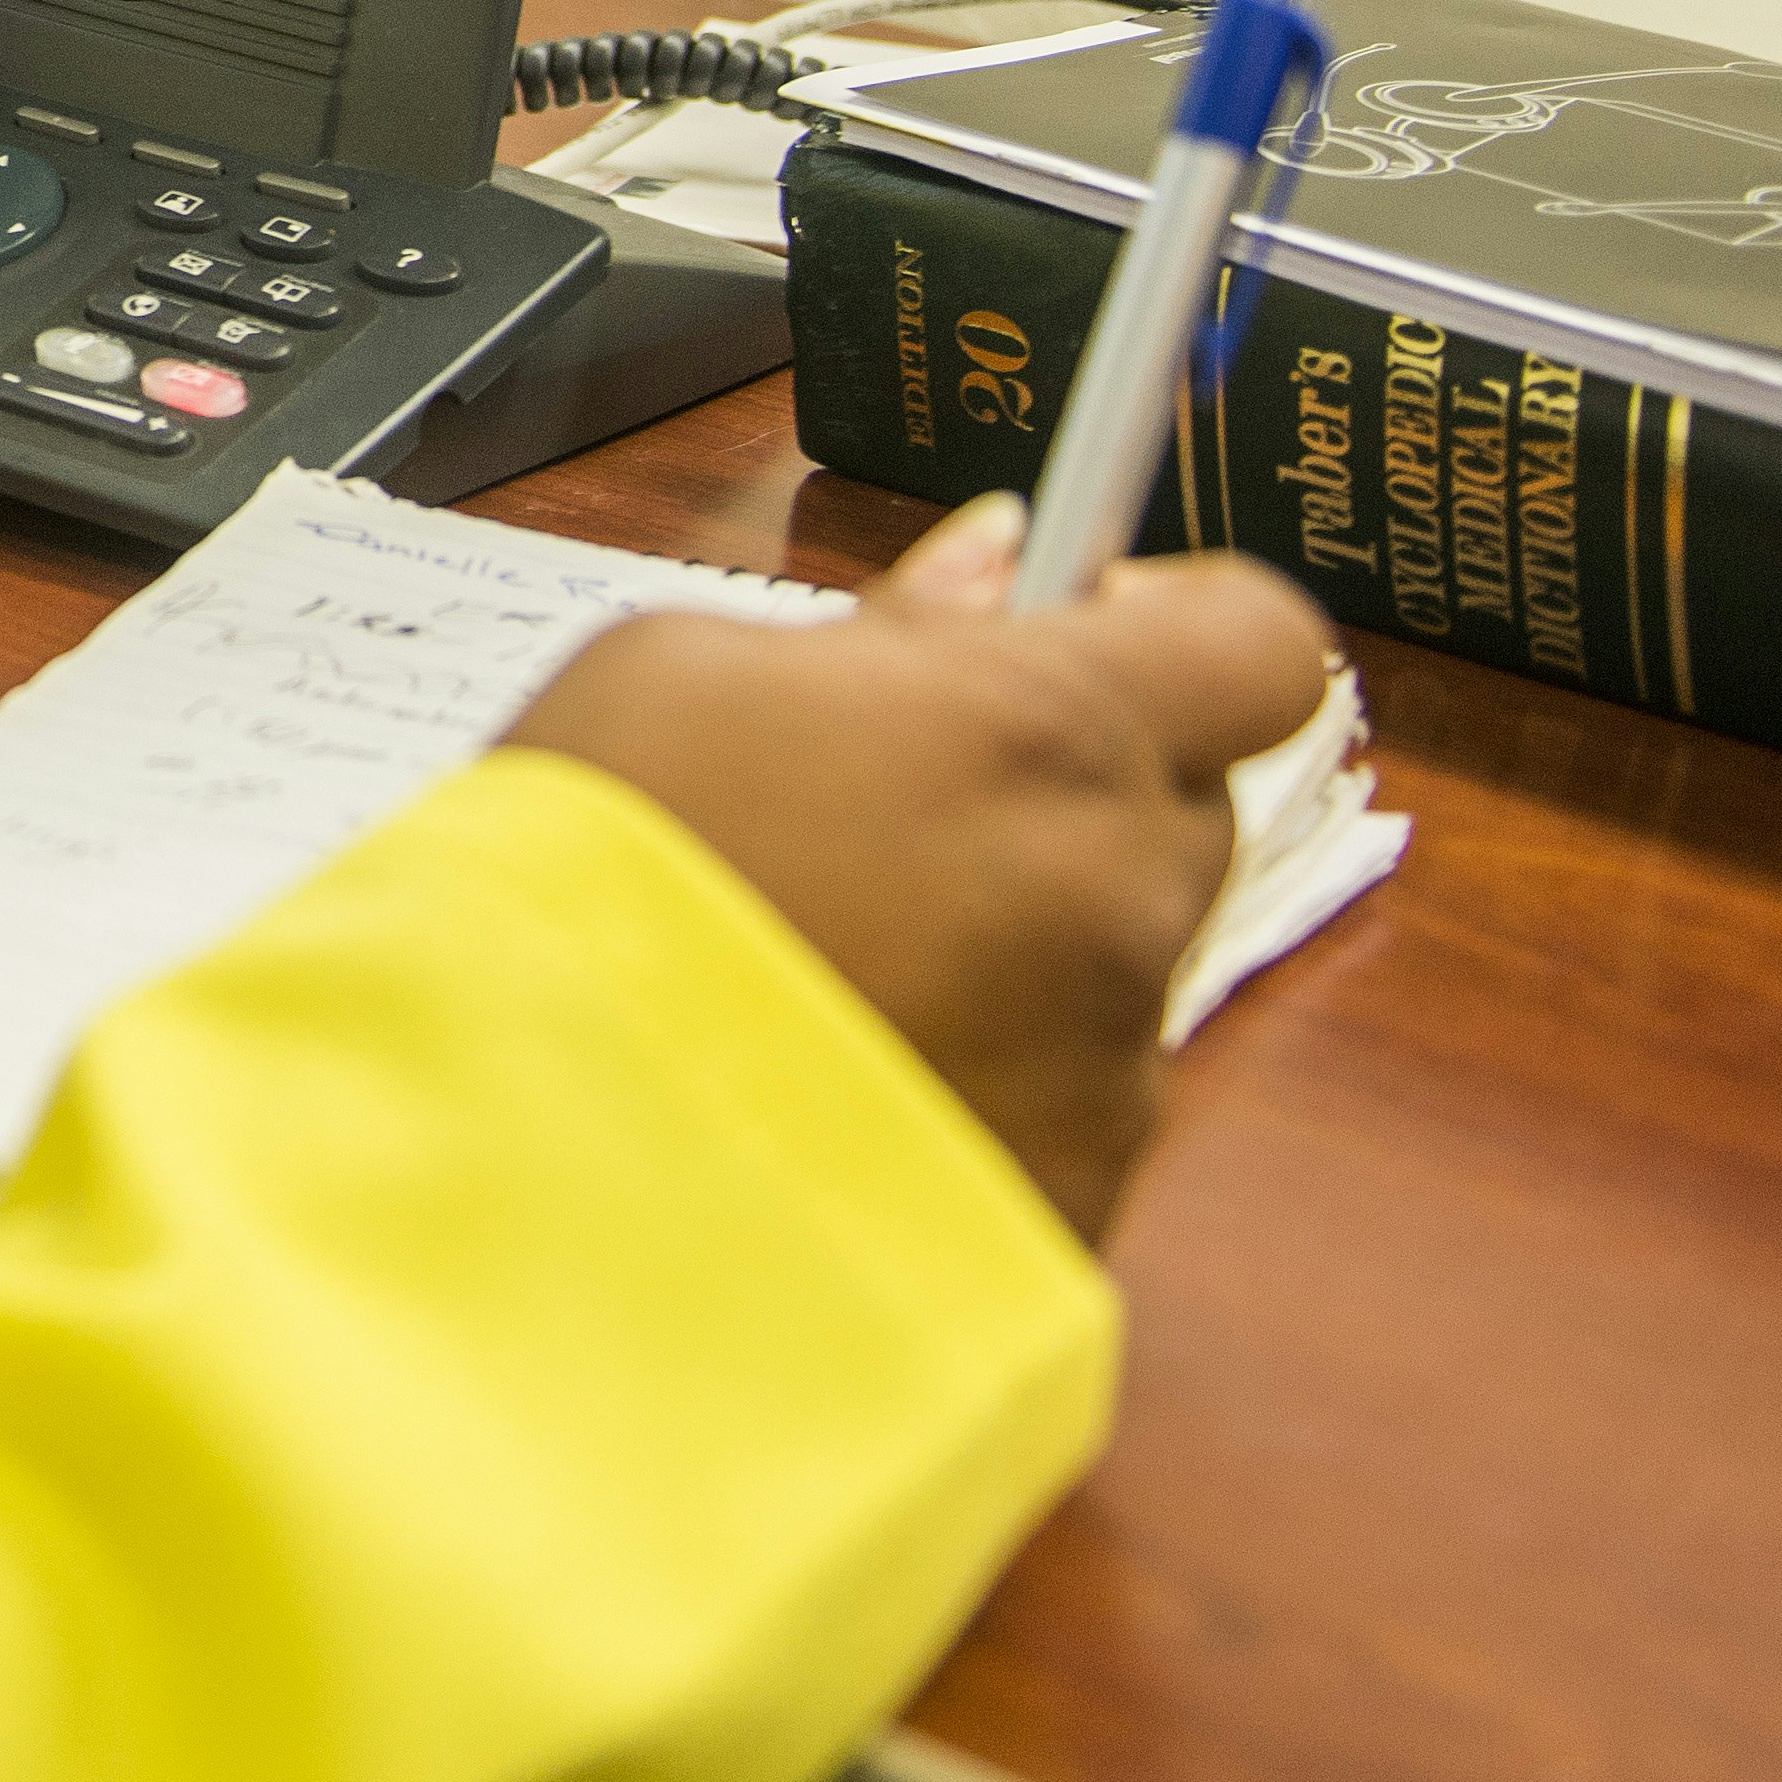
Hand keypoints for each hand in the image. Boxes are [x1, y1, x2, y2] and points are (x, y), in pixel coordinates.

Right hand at [499, 505, 1340, 1243]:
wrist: (528, 1174)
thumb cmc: (584, 890)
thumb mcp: (678, 671)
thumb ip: (883, 620)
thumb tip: (996, 566)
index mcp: (1044, 734)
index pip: (1253, 643)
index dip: (1181, 622)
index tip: (1084, 619)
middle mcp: (1117, 904)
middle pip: (1173, 811)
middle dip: (1060, 793)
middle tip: (888, 805)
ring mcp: (1108, 1081)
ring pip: (1107, 970)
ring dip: (1009, 949)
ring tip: (817, 970)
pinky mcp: (1070, 1214)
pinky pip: (1058, 1114)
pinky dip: (975, 1086)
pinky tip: (828, 1081)